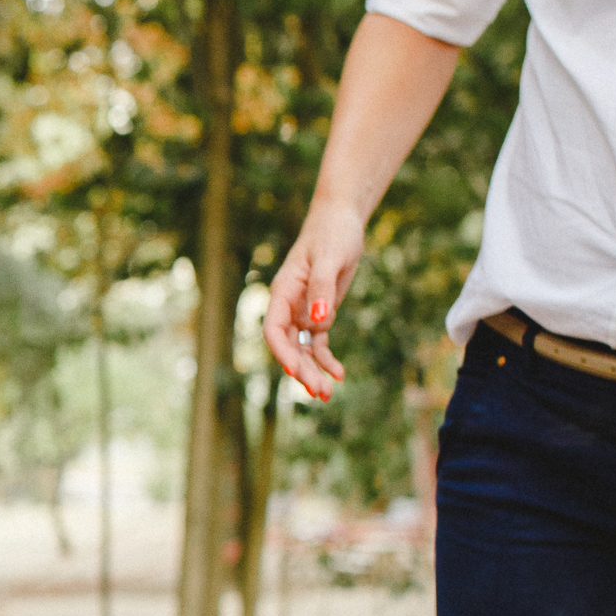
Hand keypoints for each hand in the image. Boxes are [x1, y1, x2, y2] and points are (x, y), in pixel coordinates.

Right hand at [262, 196, 363, 401]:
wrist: (341, 222)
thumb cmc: (332, 235)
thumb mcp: (329, 259)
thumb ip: (321, 290)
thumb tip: (317, 321)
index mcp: (283, 292)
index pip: (274, 330)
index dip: (283, 353)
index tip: (297, 372)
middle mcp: (289, 306)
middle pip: (289, 346)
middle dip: (302, 370)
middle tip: (319, 392)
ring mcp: (304, 311)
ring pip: (303, 349)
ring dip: (313, 371)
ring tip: (327, 394)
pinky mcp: (320, 313)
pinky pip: (319, 342)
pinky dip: (326, 358)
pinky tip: (339, 374)